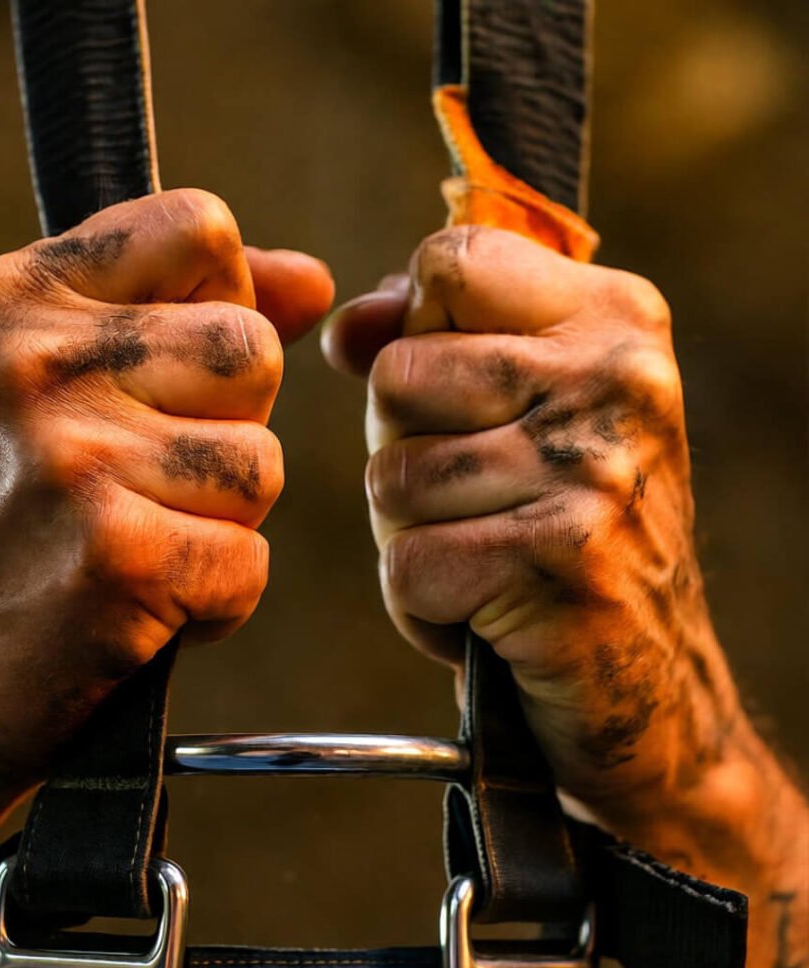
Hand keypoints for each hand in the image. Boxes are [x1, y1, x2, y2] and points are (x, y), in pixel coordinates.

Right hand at [0, 188, 333, 798]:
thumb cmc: (10, 519)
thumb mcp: (63, 384)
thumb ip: (188, 309)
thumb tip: (317, 280)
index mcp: (18, 296)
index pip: (200, 229)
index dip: (222, 301)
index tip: (176, 370)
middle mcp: (35, 363)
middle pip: (252, 352)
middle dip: (227, 427)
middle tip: (147, 482)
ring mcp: (73, 458)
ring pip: (261, 463)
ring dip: (221, 521)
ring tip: (139, 543)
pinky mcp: (116, 556)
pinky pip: (250, 562)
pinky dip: (217, 600)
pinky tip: (145, 606)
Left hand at [323, 226, 739, 817]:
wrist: (648, 678)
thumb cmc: (560, 531)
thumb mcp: (517, 412)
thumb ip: (432, 345)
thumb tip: (344, 325)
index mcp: (613, 319)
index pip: (448, 264)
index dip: (412, 337)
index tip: (450, 399)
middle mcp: (617, 378)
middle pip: (397, 376)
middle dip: (404, 452)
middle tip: (475, 503)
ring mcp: (596, 467)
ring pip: (391, 478)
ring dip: (411, 538)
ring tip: (485, 558)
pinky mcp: (566, 560)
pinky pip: (408, 567)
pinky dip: (424, 606)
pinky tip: (488, 611)